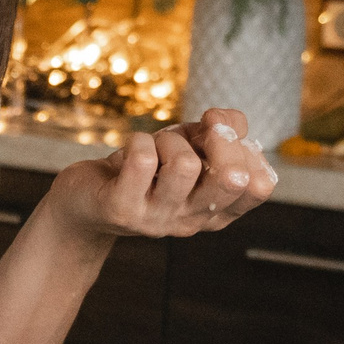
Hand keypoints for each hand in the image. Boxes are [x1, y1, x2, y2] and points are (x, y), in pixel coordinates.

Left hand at [48, 108, 278, 240]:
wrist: (84, 199)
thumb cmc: (146, 168)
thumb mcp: (192, 145)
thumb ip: (224, 131)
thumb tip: (229, 122)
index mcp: (216, 211)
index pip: (259, 186)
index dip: (247, 150)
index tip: (221, 137)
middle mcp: (192, 221)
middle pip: (232, 177)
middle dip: (217, 139)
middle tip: (194, 135)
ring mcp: (157, 220)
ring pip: (184, 164)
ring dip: (169, 139)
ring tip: (154, 147)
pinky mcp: (121, 210)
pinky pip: (142, 161)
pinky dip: (137, 142)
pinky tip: (129, 153)